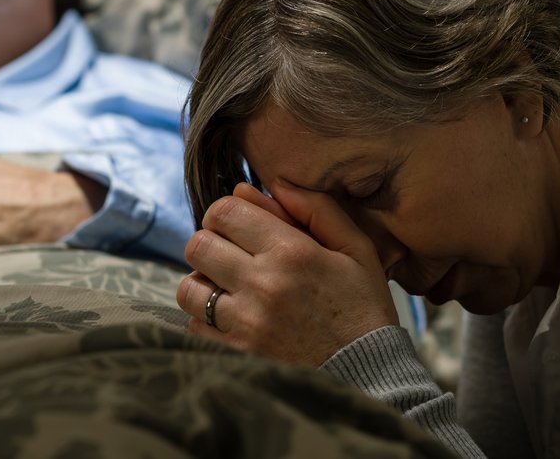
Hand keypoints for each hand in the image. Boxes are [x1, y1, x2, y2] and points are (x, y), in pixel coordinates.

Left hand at [177, 181, 398, 366]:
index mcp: (292, 252)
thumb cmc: (363, 307)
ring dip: (204, 283)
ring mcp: (245, 324)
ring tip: (230, 288)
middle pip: (198, 244)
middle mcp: (263, 285)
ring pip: (188, 287)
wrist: (371, 375)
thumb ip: (316, 209)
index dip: (226, 212)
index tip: (239, 226)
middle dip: (211, 243)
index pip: (224, 211)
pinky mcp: (236, 355)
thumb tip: (273, 184)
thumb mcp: (355, 249)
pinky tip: (234, 318)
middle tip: (233, 256)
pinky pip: (195, 325)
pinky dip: (207, 319)